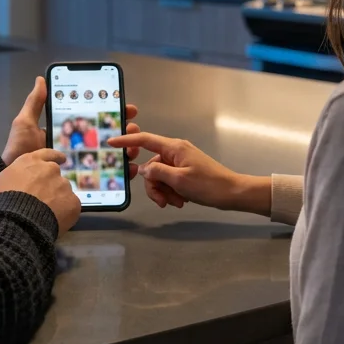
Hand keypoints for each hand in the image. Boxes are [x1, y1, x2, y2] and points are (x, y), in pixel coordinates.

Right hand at [0, 148, 81, 233]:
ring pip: (63, 192)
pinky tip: (54, 222)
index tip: (61, 159)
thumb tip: (8, 186)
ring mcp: (63, 185)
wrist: (14, 223)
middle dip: (51, 184)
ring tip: (46, 215)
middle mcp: (50, 170)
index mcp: (30, 162)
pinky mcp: (73, 203)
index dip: (54, 157)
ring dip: (57, 200)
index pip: (47, 154)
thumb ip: (6, 180)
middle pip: (55, 175)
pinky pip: (71, 207)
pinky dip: (65, 214)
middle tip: (43, 199)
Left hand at [2, 77, 144, 172]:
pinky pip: (109, 177)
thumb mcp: (25, 124)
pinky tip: (129, 168)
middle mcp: (80, 147)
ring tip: (132, 147)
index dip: (113, 112)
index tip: (126, 105)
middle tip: (132, 126)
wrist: (17, 185)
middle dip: (126, 129)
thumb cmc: (20, 152)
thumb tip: (41, 80)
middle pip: (110, 136)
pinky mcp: (86, 184)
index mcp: (69, 132)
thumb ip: (35, 103)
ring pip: (113, 155)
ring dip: (128, 149)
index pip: (95, 119)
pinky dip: (123, 172)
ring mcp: (84, 165)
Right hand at [106, 132, 270, 215]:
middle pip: (151, 166)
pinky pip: (169, 181)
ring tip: (177, 203)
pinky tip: (181, 201)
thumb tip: (143, 170)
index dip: (127, 141)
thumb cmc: (208, 184)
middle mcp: (175, 152)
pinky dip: (171, 192)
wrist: (233, 193)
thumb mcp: (180, 180)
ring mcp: (180, 163)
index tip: (111, 143)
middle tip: (162, 202)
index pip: (145, 140)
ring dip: (164, 192)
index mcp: (174, 148)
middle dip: (154, 186)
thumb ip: (158, 173)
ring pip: (159, 177)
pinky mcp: (185, 173)